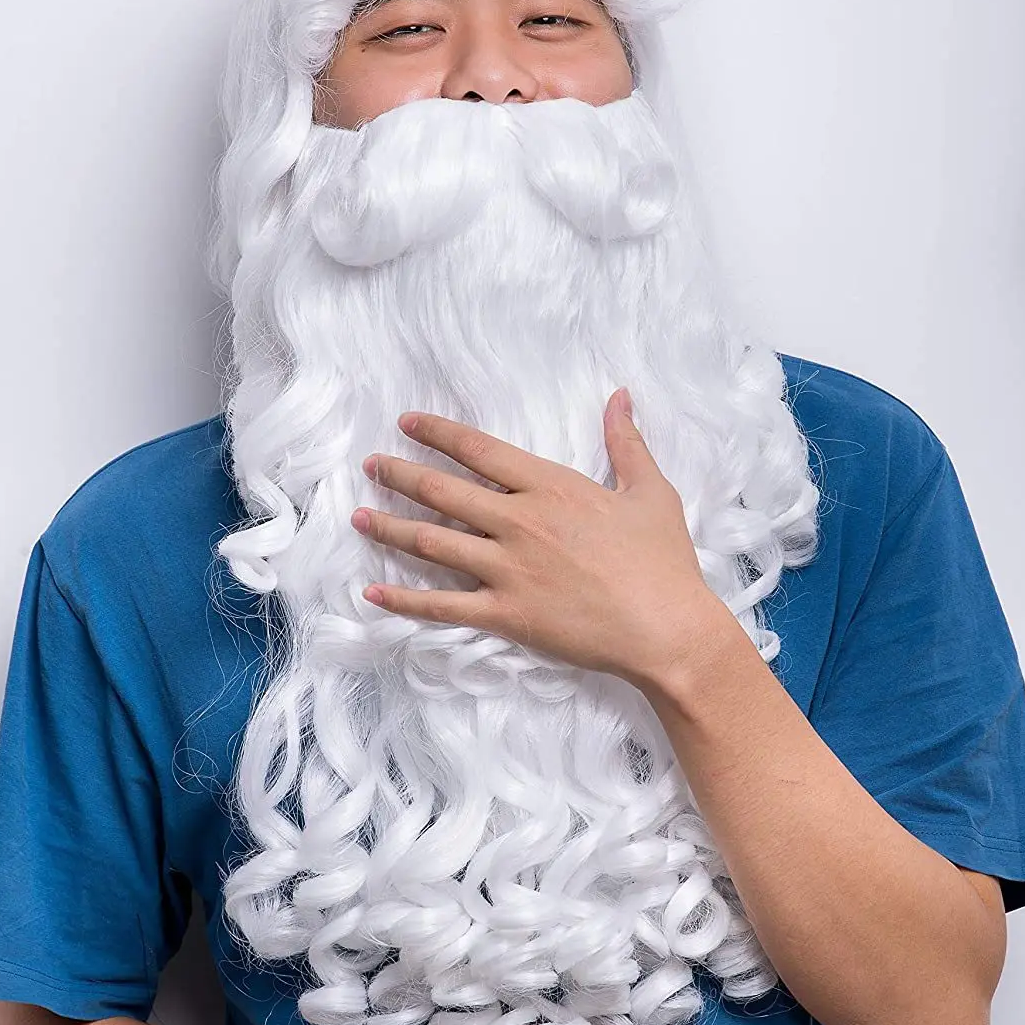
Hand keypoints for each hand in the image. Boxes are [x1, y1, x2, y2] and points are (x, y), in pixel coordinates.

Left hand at [352, 389, 731, 692]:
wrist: (666, 628)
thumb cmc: (662, 561)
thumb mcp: (650, 491)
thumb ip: (626, 442)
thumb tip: (619, 396)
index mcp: (550, 487)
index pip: (478, 450)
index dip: (437, 434)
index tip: (407, 424)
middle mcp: (518, 522)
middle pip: (442, 491)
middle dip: (399, 474)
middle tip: (371, 465)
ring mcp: (506, 569)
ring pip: (430, 542)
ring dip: (388, 527)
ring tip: (357, 517)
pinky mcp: (504, 614)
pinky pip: (441, 606)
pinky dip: (403, 599)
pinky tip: (372, 591)